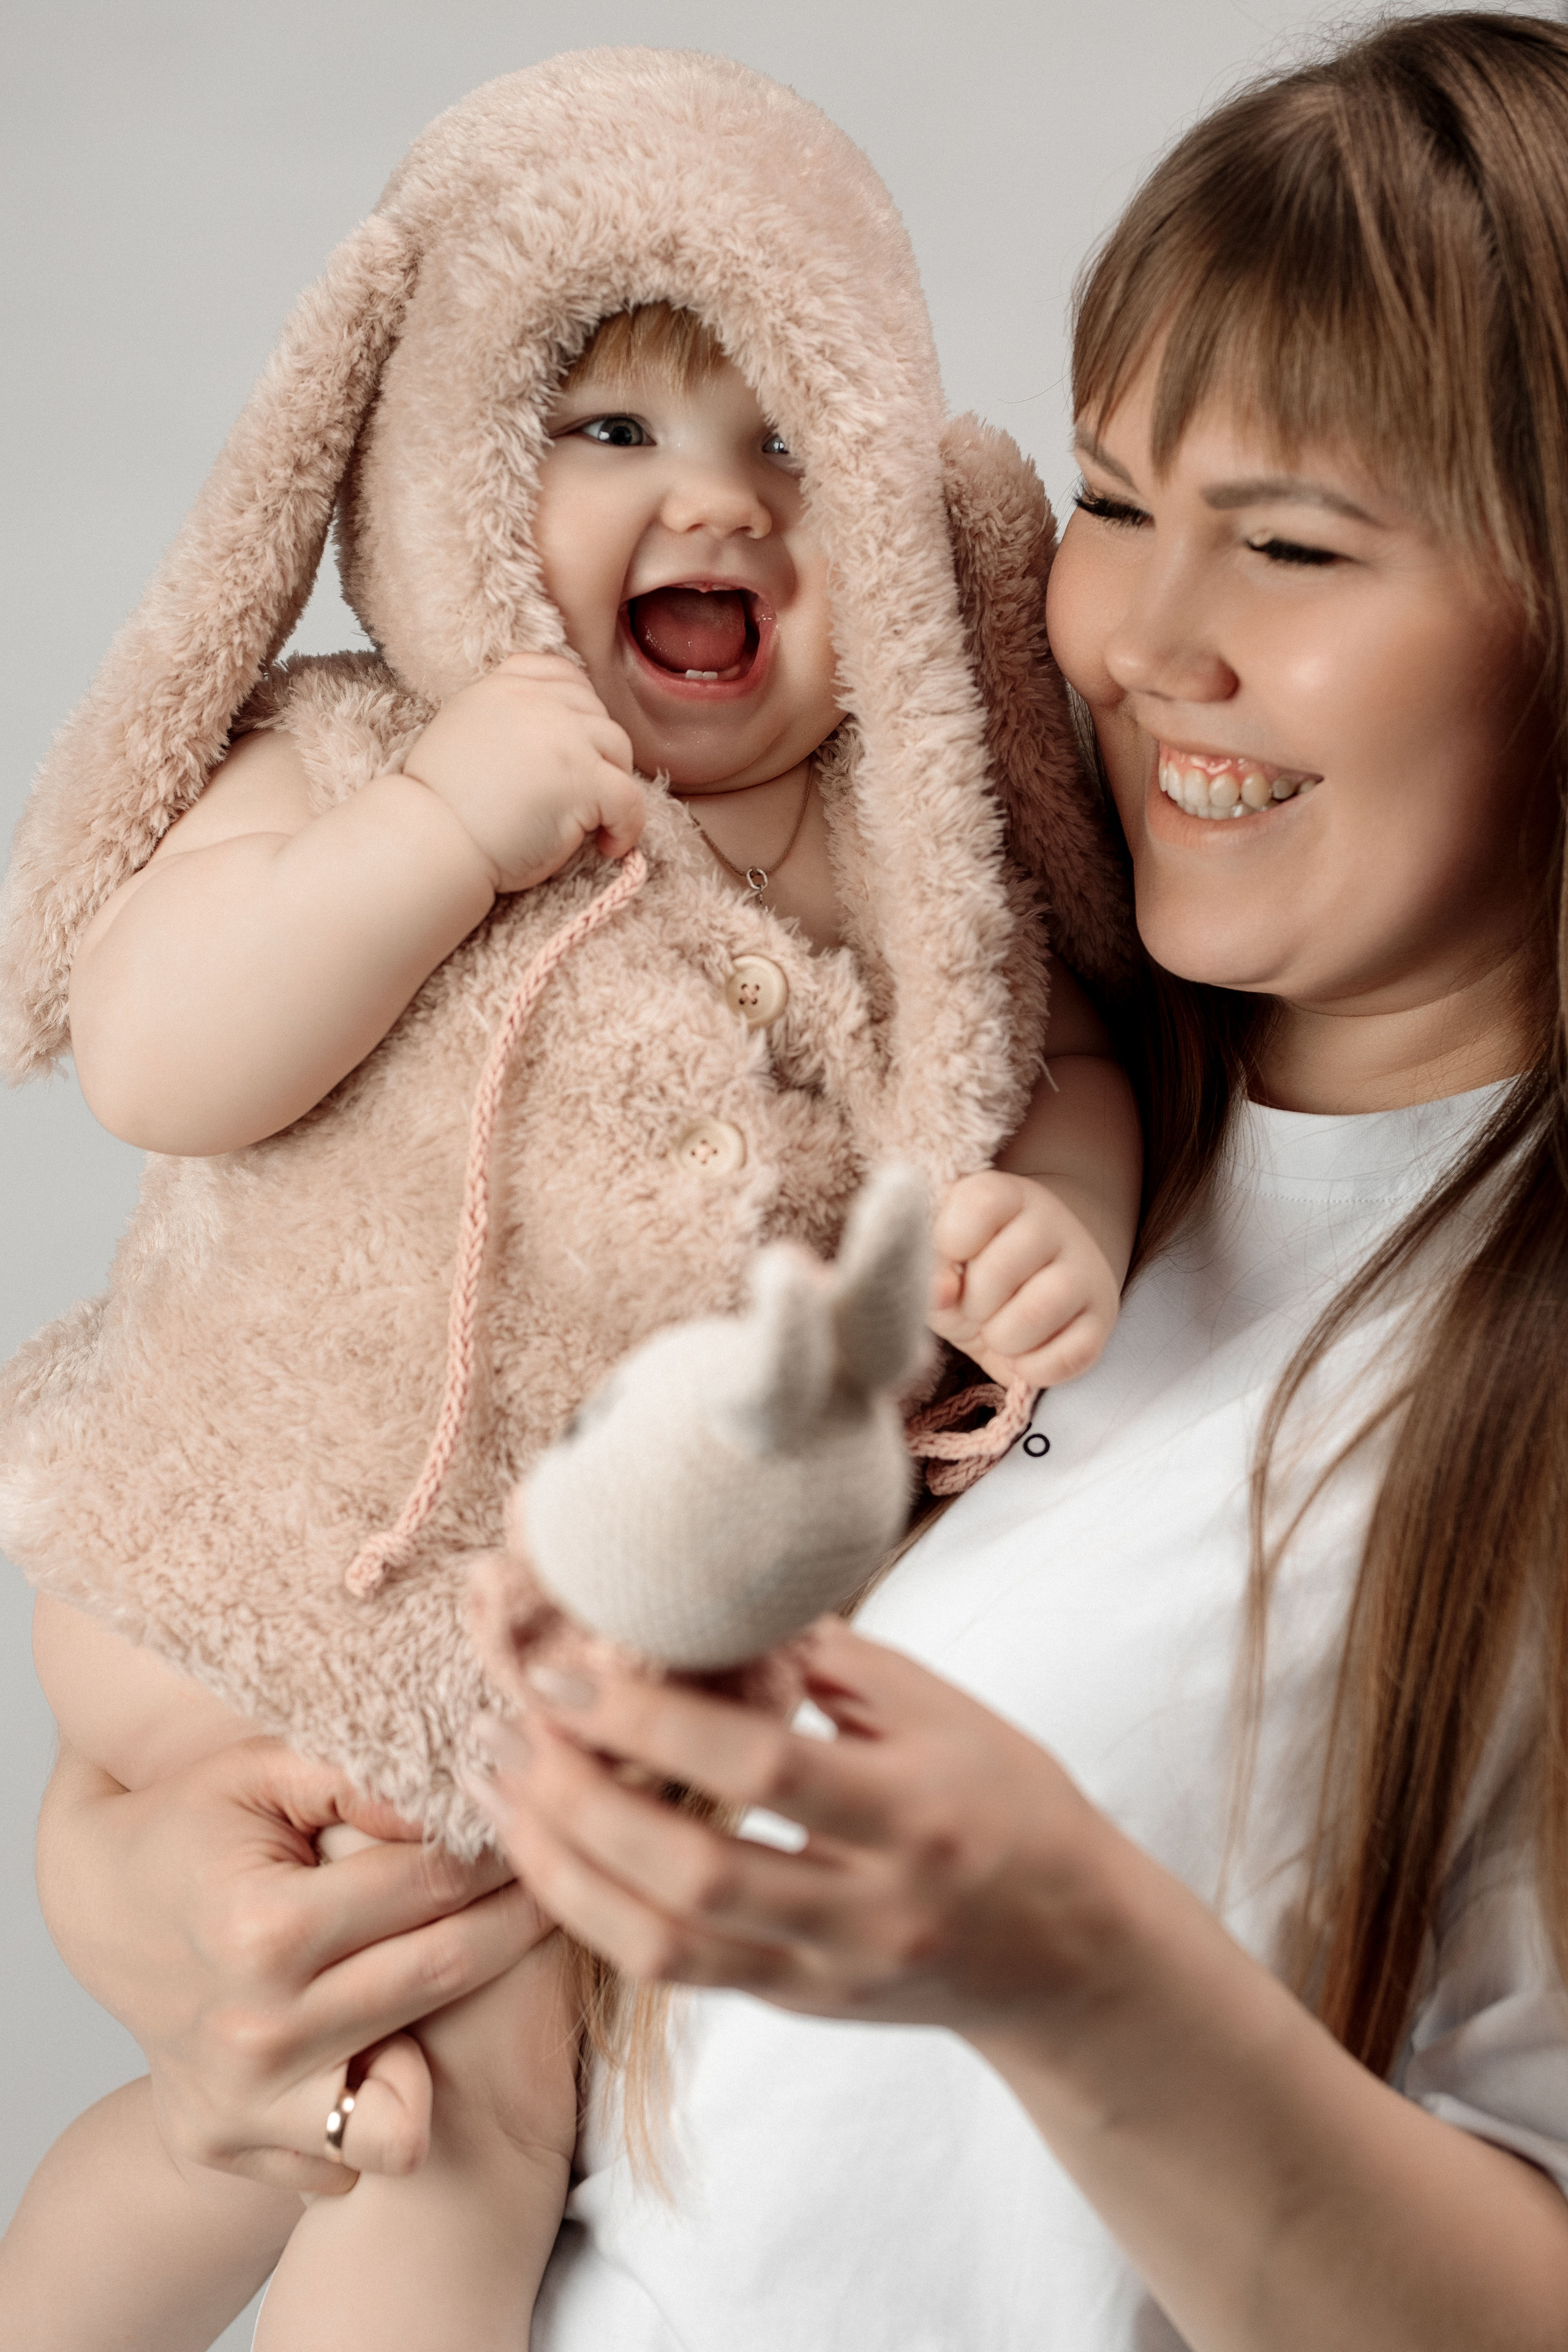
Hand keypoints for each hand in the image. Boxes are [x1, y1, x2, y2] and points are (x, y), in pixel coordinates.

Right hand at [36, 1738, 551, 2194]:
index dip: (499, 1853)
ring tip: (461, 1986)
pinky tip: (386, 2043)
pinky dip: (376, 2111)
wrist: (97, 1908)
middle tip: (555, 1888)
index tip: (540, 1832)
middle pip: (439, 1980)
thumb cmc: (191, 1827)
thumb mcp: (261, 1772)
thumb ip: (355, 1779)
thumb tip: (448, 1803)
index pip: (429, 1888)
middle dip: (516, 1925)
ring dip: (448, 2052)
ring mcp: (241, 2104)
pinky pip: (348, 2163)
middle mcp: (254, 2031)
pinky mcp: (229, 2147)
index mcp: (263, 1928)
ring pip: (405, 2116)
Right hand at [402, 651, 642, 893]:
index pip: (561, 674)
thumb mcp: (462, 733)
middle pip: (595, 712)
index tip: (577, 746)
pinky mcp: (582, 780)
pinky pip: (630, 797)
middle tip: (582, 795)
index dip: (580, 709)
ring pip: (618, 748)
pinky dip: (628, 826)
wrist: (432, 842)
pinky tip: (609, 846)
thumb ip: (502, 717)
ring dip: (614, 784)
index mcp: (501, 687)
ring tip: (594, 820)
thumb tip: (549, 729)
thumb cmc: (443, 806)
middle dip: (596, 753)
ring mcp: (562, 738)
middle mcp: (535, 702)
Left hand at [461, 1616, 1125, 2039]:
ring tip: (496, 1788)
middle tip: (506, 1725)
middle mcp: (872, 1905)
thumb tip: (701, 1601)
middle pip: (695, 1872)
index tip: (562, 1666)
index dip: (651, 1717)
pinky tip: (548, 1850)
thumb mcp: (937, 1705)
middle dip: (580, 1799)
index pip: (763, 1766)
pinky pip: (676, 1972)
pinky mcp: (798, 2006)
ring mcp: (830, 1970)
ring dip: (564, 1866)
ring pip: (667, 1943)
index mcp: (916, 1809)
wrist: (1069, 1949)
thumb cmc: (1004, 1795)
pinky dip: (598, 1912)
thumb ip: (822, 1658)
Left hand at [928, 1169, 1119, 1387]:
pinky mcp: (1102, 1319)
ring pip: (1038, 1311)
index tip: (951, 1261)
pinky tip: (1022, 1356)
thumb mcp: (943, 1263)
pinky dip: (1033, 1369)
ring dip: (1002, 1338)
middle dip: (972, 1305)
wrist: (1035, 1282)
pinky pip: (1069, 1356)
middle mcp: (1053, 1224)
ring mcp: (1085, 1270)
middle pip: (1000, 1269)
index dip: (951, 1244)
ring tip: (998, 1333)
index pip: (980, 1205)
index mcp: (1008, 1197)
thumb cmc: (975, 1271)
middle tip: (975, 1309)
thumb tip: (940, 1292)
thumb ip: (928, 1270)